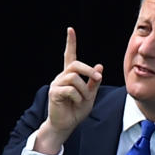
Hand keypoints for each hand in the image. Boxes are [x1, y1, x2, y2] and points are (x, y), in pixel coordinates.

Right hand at [34, 28, 103, 154]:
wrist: (66, 125)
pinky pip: (71, 90)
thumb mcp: (90, 96)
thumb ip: (94, 82)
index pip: (69, 56)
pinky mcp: (54, 93)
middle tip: (98, 78)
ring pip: (74, 78)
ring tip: (83, 100)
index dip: (70, 43)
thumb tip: (100, 66)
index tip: (70, 30)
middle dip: (89, 71)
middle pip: (75, 65)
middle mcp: (62, 77)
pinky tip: (75, 103)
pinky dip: (77, 98)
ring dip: (83, 90)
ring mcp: (57, 84)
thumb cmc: (76, 110)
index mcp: (70, 76)